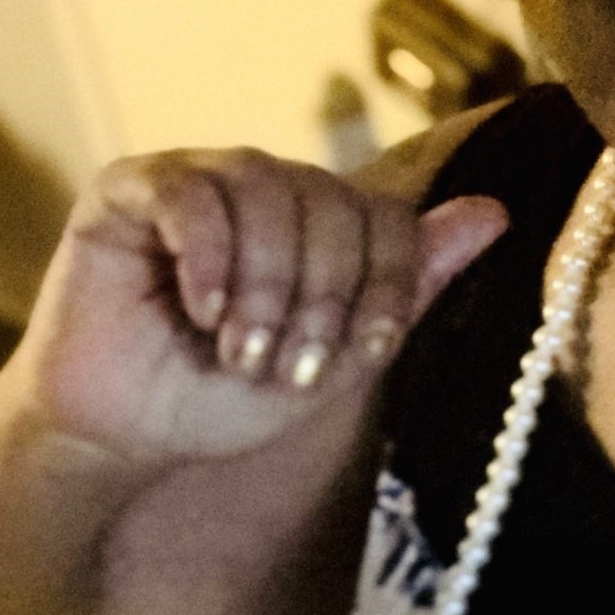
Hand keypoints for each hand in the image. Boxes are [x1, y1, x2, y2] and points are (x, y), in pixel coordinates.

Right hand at [7, 147, 507, 463]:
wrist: (120, 437)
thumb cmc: (222, 398)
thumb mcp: (333, 360)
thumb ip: (405, 288)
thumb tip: (494, 212)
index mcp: (320, 221)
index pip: (388, 216)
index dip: (389, 284)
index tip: (365, 355)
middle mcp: (266, 185)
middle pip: (334, 200)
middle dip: (324, 297)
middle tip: (289, 368)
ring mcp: (197, 178)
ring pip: (267, 187)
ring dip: (267, 284)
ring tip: (241, 351)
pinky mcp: (128, 189)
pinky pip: (189, 192)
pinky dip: (209, 255)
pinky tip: (203, 311)